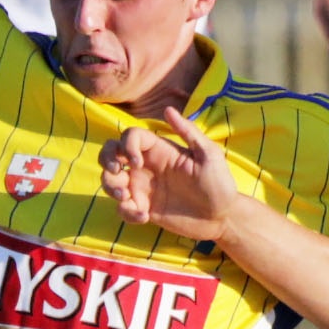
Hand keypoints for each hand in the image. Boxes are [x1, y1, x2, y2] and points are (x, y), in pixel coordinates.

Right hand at [99, 107, 239, 241]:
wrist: (222, 219)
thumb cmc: (219, 184)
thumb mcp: (209, 156)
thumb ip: (188, 132)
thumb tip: (167, 109)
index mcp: (160, 150)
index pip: (130, 137)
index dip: (126, 146)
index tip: (137, 163)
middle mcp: (147, 166)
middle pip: (110, 153)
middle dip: (105, 160)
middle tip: (118, 173)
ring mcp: (144, 188)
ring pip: (110, 180)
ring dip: (110, 187)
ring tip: (127, 199)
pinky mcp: (144, 208)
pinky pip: (122, 208)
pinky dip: (127, 212)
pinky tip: (145, 216)